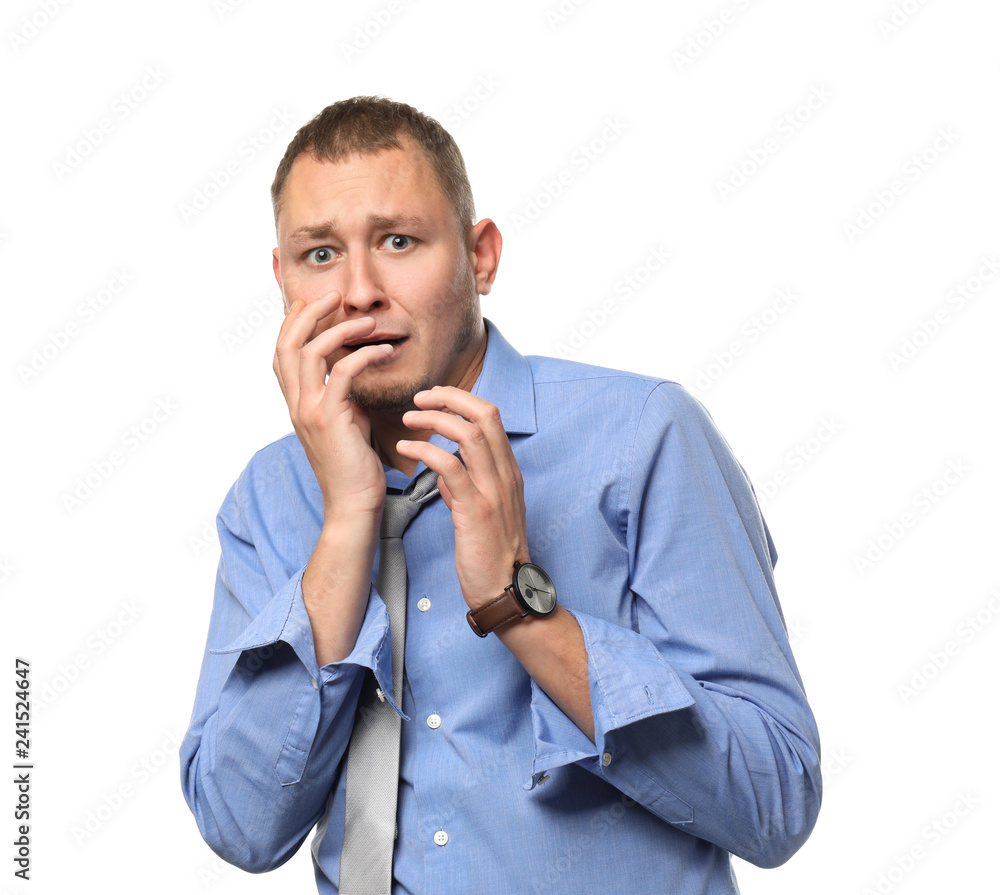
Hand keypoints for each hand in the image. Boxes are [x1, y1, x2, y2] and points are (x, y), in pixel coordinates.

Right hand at [273, 294, 389, 518]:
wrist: (353, 503)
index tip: (314, 301)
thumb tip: (353, 370)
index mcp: (296, 403)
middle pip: (286, 344)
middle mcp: (296, 404)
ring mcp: (308, 411)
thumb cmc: (355, 465)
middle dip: (307, 314)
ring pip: (309, 352)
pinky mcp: (329, 419)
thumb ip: (342, 394)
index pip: (282, 352)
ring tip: (367, 321)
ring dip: (339, 328)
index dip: (293, 322)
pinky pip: (342, 372)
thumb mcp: (346, 421)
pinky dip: (364, 355)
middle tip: (333, 296)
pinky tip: (384, 351)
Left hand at [397, 387, 528, 608]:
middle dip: (450, 397)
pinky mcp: (476, 510)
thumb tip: (443, 469)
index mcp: (508, 472)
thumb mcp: (482, 513)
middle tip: (420, 397)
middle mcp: (506, 475)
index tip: (434, 399)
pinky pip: (450, 467)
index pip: (491, 417)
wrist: (506, 591)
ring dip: (434, 419)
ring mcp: (494, 491)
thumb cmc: (491, 555)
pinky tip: (405, 448)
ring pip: (470, 435)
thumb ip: (464, 487)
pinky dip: (425, 450)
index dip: (461, 400)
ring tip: (408, 418)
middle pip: (485, 415)